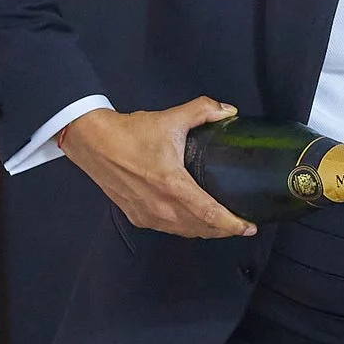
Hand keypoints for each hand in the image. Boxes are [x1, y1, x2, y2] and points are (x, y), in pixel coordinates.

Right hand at [59, 97, 254, 238]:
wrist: (92, 142)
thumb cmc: (129, 133)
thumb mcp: (170, 118)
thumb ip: (203, 110)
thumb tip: (228, 111)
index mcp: (173, 185)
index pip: (210, 214)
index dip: (233, 224)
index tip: (250, 226)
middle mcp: (161, 206)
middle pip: (201, 229)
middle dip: (225, 230)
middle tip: (242, 225)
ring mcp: (147, 215)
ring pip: (185, 232)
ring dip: (206, 231)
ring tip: (223, 225)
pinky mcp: (137, 217)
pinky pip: (169, 229)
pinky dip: (186, 228)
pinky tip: (194, 221)